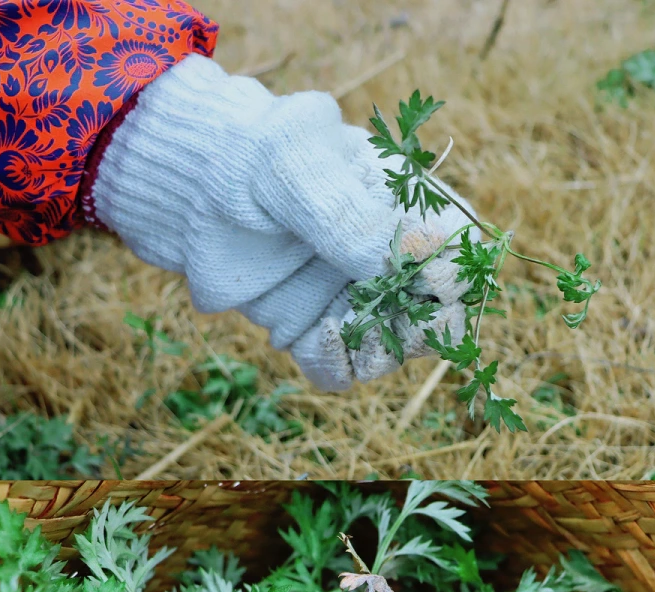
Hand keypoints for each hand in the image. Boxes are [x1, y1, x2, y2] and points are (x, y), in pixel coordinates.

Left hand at [91, 56, 472, 389]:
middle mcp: (391, 260)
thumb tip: (422, 253)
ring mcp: (355, 299)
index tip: (428, 285)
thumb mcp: (298, 170)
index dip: (458, 280)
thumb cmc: (249, 156)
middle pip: (442, 319)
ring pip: (395, 352)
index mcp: (408, 209)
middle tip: (385, 321)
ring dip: (374, 351)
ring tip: (334, 322)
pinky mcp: (317, 329)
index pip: (465, 255)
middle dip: (420, 331)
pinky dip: (332, 363)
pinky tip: (309, 334)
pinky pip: (343, 371)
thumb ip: (354, 216)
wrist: (190, 188)